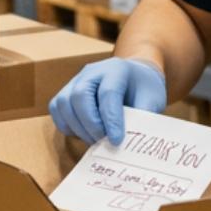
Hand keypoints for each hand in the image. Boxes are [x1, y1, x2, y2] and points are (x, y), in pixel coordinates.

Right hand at [47, 57, 167, 145]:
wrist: (134, 77)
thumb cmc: (144, 90)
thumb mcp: (152, 100)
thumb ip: (142, 118)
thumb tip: (129, 142)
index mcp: (116, 69)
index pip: (108, 93)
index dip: (111, 120)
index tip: (117, 141)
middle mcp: (92, 71)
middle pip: (80, 96)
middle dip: (91, 124)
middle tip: (104, 142)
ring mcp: (76, 79)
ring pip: (64, 103)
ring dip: (78, 128)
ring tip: (96, 140)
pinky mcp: (66, 91)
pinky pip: (57, 109)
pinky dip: (67, 125)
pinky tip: (84, 133)